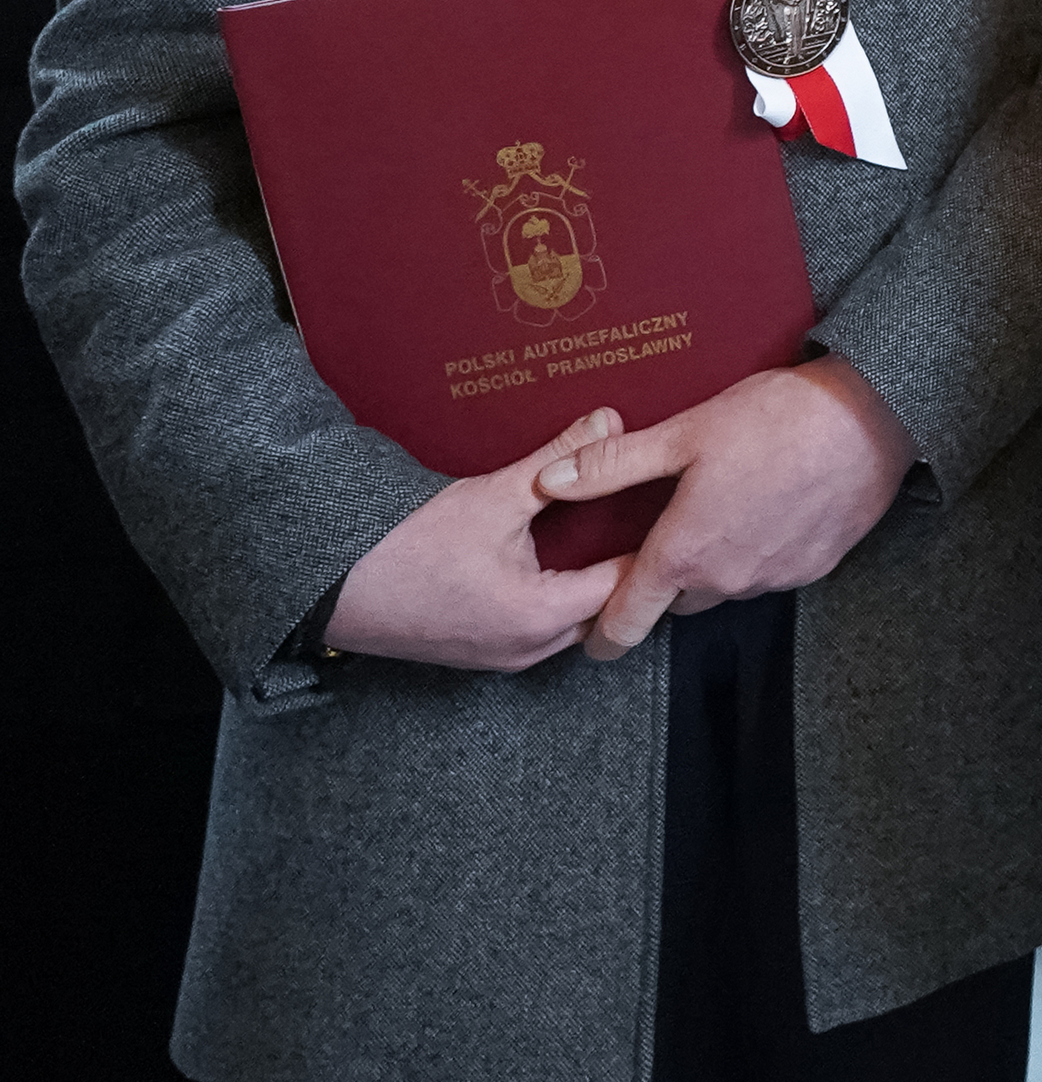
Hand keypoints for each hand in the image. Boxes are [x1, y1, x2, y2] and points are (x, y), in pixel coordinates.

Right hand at [324, 408, 629, 671]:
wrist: (330, 584)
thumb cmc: (405, 545)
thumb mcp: (494, 495)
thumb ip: (560, 459)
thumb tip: (608, 422)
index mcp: (541, 617)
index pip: (627, 584)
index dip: (652, 545)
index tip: (671, 513)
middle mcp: (529, 649)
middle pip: (605, 610)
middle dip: (626, 569)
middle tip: (644, 522)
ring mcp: (503, 659)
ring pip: (574, 625)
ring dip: (590, 587)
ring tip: (606, 538)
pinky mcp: (482, 655)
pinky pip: (541, 632)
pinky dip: (558, 600)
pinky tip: (557, 563)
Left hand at [537, 357, 918, 660]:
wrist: (871, 418)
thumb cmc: (775, 420)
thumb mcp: (685, 433)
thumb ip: (612, 465)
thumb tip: (549, 479)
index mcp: (684, 553)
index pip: (627, 621)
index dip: (603, 637)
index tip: (592, 642)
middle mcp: (727, 580)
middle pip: (680, 598)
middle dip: (670, 574)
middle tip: (677, 524)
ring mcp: (774, 578)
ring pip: (727, 584)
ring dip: (720, 559)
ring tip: (730, 502)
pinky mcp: (815, 569)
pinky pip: (770, 572)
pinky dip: (762, 549)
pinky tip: (772, 505)